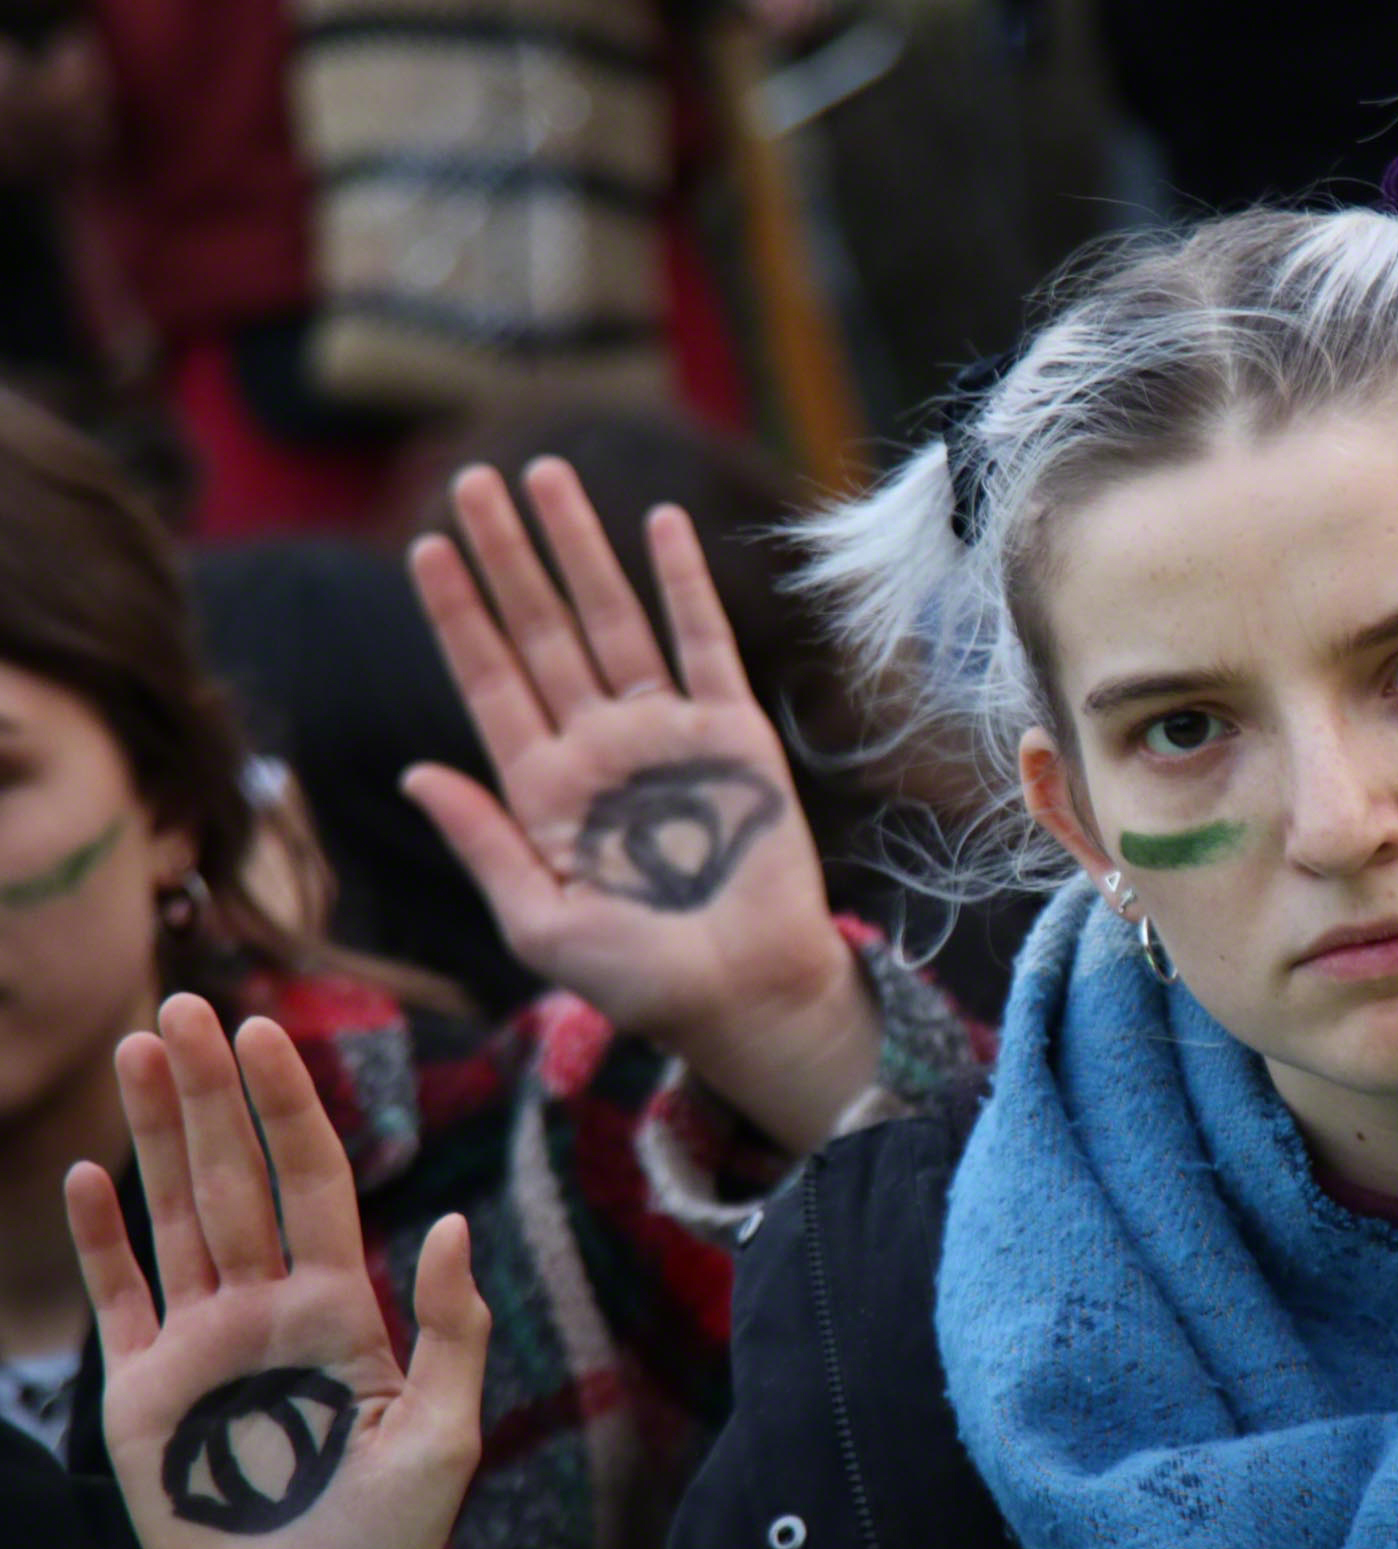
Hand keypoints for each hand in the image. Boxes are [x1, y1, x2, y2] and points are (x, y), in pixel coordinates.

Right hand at [63, 999, 486, 1548]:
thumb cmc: (391, 1543)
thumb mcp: (446, 1433)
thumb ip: (447, 1328)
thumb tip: (446, 1224)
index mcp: (343, 1308)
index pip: (312, 1181)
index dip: (288, 1107)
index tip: (267, 1032)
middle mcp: (268, 1310)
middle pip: (235, 1177)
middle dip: (209, 1091)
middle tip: (183, 1006)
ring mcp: (200, 1347)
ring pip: (174, 1215)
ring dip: (154, 1134)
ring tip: (137, 1050)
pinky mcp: (142, 1398)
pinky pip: (118, 1300)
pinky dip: (101, 1239)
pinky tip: (88, 1173)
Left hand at [405, 461, 876, 1149]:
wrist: (748, 994)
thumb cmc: (641, 980)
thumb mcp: (538, 923)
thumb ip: (485, 842)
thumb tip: (419, 771)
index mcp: (543, 791)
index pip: (487, 681)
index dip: (456, 614)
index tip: (425, 548)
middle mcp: (598, 748)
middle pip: (540, 630)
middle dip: (505, 555)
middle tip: (472, 481)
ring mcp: (664, 734)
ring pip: (611, 619)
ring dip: (578, 549)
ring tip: (544, 475)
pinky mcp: (732, 734)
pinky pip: (702, 643)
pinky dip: (681, 584)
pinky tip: (658, 524)